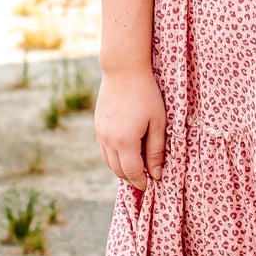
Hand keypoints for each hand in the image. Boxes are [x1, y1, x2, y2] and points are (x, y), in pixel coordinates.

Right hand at [95, 68, 165, 187]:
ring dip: (121, 169)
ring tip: (136, 168)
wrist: (123, 70)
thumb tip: (156, 174)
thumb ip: (156, 150)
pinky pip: (103, 150)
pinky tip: (125, 154)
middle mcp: (109, 140)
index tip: (150, 184)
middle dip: (131, 178)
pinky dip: (113, 158)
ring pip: (108, 162)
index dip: (141, 181)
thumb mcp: (158, 123)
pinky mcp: (97, 126)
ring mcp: (100, 133)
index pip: (132, 172)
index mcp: (125, 141)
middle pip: (118, 170)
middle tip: (145, 178)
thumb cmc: (146, 95)